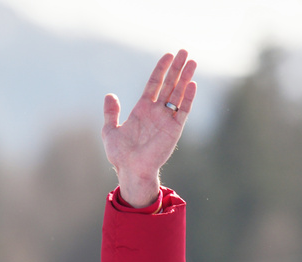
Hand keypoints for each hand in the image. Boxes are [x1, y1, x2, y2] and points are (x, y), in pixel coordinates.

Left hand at [102, 50, 196, 206]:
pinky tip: (192, 84)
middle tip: (184, 52)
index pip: (154, 84)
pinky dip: (188, 98)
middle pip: (169, 85)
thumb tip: (109, 95)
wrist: (130, 170)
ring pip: (179, 94)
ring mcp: (167, 120)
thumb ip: (111, 113)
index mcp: (142, 109)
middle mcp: (157, 112)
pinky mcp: (174, 130)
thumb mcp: (110, 130)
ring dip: (185, 78)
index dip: (161, 70)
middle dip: (176, 69)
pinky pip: (183, 111)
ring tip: (192, 62)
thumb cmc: (120, 154)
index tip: (168, 55)